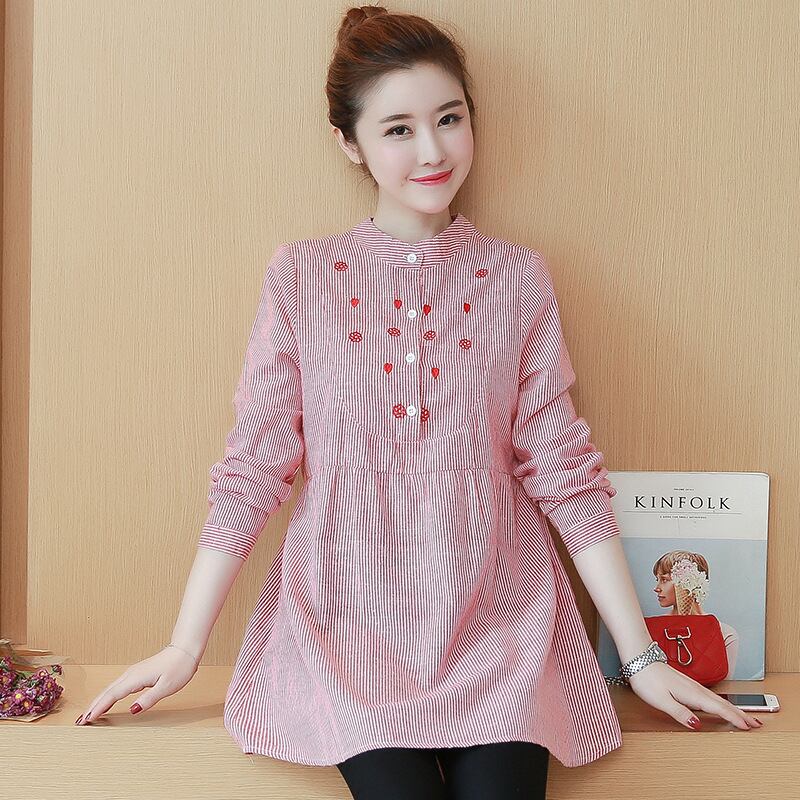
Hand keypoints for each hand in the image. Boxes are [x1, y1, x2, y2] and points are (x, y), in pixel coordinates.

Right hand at [75, 645, 198, 724]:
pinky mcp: (137, 673)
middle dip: (93, 706)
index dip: (98, 708)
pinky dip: (108, 695)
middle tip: (80, 721)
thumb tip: (132, 711)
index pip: (112, 695)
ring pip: (111, 688)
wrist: (185, 650)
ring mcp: (133, 673)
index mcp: (136, 678)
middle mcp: (131, 674)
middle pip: (107, 692)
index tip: (86, 720)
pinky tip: (106, 701)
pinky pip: (117, 686)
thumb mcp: (167, 687)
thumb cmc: (179, 667)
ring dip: (98, 701)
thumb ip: (149, 699)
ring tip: (88, 714)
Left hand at [626, 661, 764, 730]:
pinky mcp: (686, 683)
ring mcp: (691, 685)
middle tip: (756, 723)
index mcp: (691, 694)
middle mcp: (694, 688)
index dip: (734, 718)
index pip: (718, 708)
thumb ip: (680, 713)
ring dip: (732, 708)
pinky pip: (709, 695)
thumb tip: (697, 725)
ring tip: (744, 717)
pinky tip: (720, 706)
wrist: (638, 659)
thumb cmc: (647, 679)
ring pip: (717, 698)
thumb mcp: (661, 700)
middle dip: (740, 714)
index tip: (749, 726)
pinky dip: (720, 702)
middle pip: (722, 703)